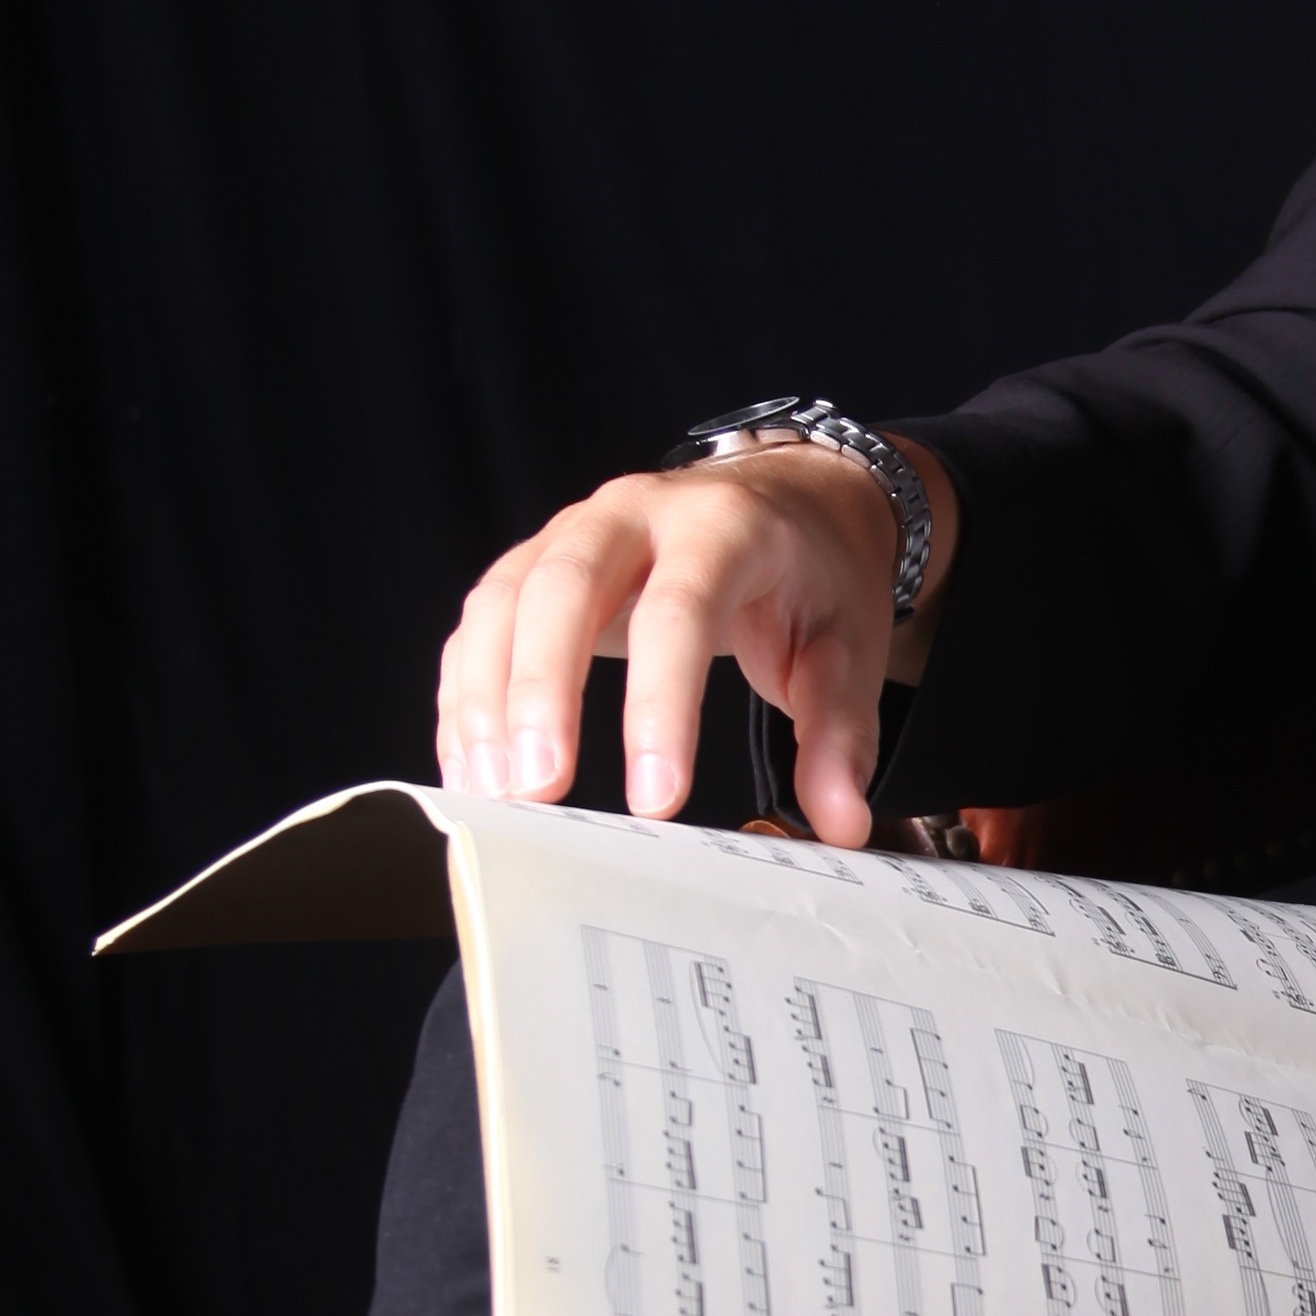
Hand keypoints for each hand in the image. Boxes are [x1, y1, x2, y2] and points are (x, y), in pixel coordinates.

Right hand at [433, 439, 953, 838]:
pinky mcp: (535, 562)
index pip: (680, 610)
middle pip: (565, 586)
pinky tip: (473, 767)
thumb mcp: (848, 642)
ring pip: (505, 600)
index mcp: (724, 525)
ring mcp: (574, 529)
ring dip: (488, 700)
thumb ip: (840, 731)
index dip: (660, 706)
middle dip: (541, 692)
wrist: (791, 497)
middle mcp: (636, 512)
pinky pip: (482, 623)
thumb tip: (839, 818)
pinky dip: (467, 695)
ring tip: (495, 794)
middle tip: (539, 792)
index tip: (655, 799)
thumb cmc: (812, 572)